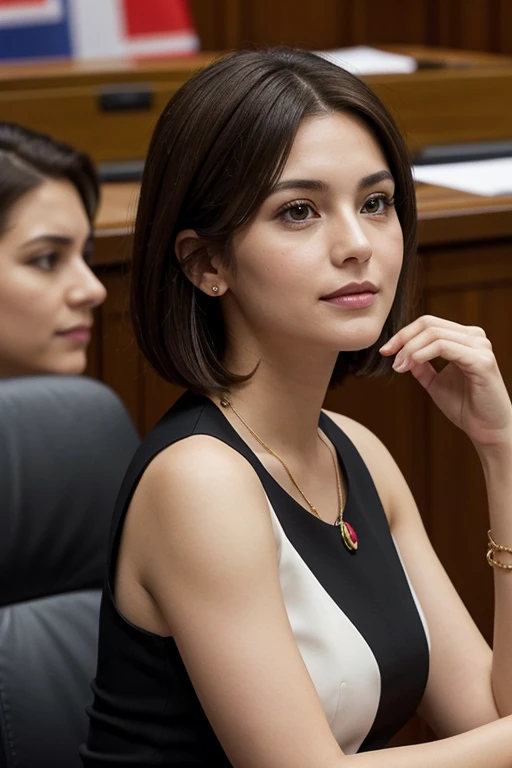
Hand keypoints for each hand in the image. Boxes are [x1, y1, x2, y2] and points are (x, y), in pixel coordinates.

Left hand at [380, 315, 511, 447]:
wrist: (486, 429)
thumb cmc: (465, 406)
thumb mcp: (435, 382)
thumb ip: (420, 366)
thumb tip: (401, 353)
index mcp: (465, 338)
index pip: (429, 323)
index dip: (403, 334)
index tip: (385, 350)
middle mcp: (475, 337)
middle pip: (429, 324)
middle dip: (403, 340)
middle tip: (390, 358)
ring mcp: (480, 347)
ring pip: (434, 334)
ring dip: (410, 349)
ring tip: (400, 366)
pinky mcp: (481, 361)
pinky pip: (444, 347)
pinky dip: (422, 354)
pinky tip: (411, 365)